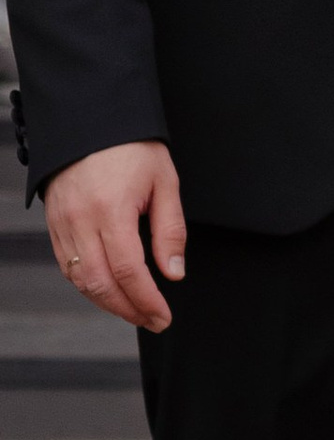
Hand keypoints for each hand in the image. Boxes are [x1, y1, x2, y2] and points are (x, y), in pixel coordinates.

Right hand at [46, 142, 185, 332]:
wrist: (91, 119)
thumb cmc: (132, 147)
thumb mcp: (165, 182)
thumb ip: (170, 230)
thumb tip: (173, 273)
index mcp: (111, 210)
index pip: (129, 271)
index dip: (146, 300)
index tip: (163, 315)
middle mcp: (81, 221)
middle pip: (101, 283)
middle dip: (128, 310)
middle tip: (153, 320)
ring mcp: (63, 224)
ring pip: (80, 280)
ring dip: (107, 303)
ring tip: (134, 310)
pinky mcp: (53, 225)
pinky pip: (66, 266)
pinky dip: (88, 285)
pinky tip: (109, 290)